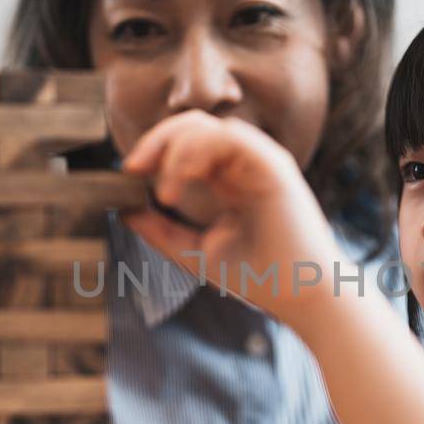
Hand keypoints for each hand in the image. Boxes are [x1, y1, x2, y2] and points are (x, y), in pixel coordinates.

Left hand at [120, 110, 344, 324]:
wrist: (300, 298)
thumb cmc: (259, 278)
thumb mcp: (193, 252)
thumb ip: (159, 230)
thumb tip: (123, 209)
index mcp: (231, 180)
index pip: (188, 144)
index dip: (155, 150)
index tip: (128, 174)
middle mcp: (246, 165)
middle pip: (194, 126)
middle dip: (156, 140)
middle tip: (132, 168)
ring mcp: (262, 162)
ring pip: (208, 126)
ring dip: (174, 151)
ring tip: (165, 193)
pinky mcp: (275, 165)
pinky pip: (229, 137)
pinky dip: (196, 153)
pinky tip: (181, 183)